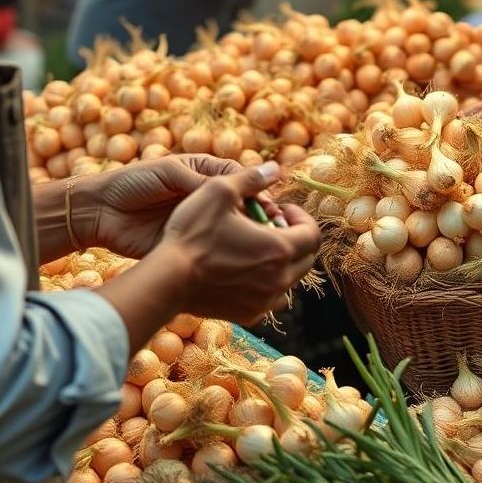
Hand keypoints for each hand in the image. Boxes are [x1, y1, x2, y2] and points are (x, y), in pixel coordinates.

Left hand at [73, 155, 283, 258]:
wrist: (100, 211)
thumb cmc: (135, 182)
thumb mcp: (172, 174)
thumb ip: (207, 180)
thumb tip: (246, 177)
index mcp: (205, 173)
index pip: (240, 180)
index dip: (257, 192)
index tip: (271, 207)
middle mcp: (205, 198)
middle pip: (241, 207)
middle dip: (258, 218)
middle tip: (272, 231)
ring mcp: (198, 223)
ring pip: (231, 230)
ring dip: (247, 238)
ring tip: (260, 248)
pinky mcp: (188, 243)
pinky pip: (214, 249)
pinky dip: (229, 255)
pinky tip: (241, 262)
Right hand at [157, 168, 320, 324]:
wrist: (167, 280)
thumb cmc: (193, 233)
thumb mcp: (221, 190)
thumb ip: (253, 178)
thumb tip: (276, 167)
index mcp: (280, 249)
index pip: (314, 234)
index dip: (301, 218)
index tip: (280, 211)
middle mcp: (279, 280)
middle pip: (306, 258)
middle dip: (294, 238)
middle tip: (269, 227)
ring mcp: (264, 301)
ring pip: (290, 281)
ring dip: (283, 263)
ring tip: (258, 249)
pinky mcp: (248, 315)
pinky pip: (271, 299)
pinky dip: (267, 285)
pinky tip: (245, 271)